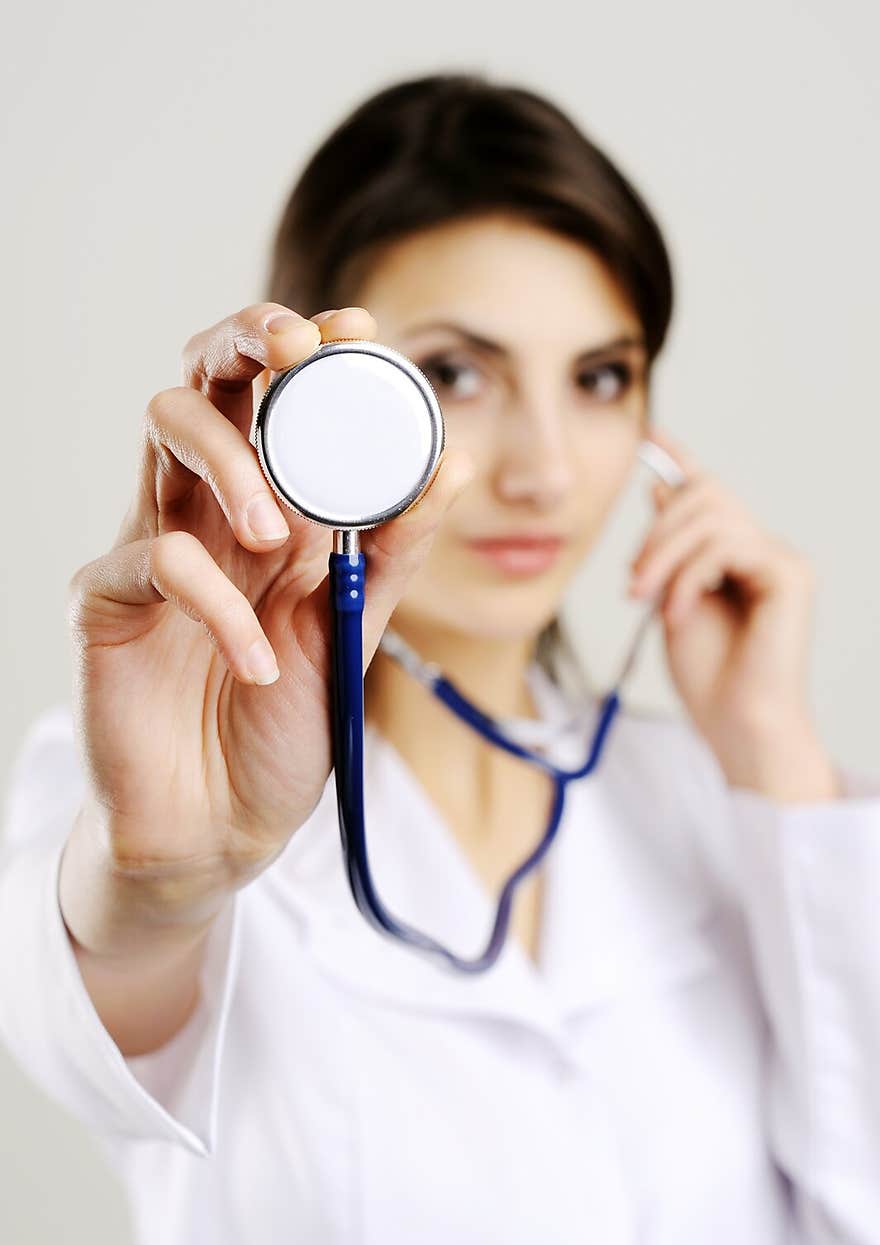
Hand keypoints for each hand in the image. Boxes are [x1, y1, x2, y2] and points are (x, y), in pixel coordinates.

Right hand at [64, 302, 473, 950]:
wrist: (221, 828)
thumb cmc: (282, 727)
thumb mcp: (353, 630)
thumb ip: (392, 551)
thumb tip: (454, 461)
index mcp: (266, 510)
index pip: (275, 399)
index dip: (309, 348)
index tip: (358, 327)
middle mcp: (204, 512)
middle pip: (203, 381)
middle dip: (245, 343)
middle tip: (295, 348)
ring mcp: (148, 548)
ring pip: (161, 432)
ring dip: (229, 461)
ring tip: (281, 538)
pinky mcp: (105, 604)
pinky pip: (154, 560)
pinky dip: (219, 606)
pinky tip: (257, 663)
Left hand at [628, 426, 839, 801]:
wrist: (737, 725)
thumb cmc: (710, 678)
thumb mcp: (670, 599)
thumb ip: (669, 549)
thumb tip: (659, 490)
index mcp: (736, 556)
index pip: (709, 494)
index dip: (680, 459)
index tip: (648, 435)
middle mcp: (765, 550)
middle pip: (705, 496)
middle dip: (656, 533)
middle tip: (631, 584)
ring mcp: (781, 560)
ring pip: (712, 518)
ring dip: (665, 558)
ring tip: (648, 600)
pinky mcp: (789, 575)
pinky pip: (728, 546)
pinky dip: (690, 577)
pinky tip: (678, 612)